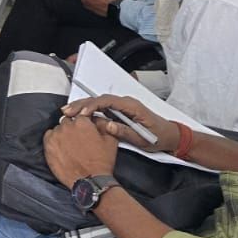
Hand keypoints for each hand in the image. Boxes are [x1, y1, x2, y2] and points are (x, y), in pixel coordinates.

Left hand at [43, 111, 119, 186]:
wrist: (90, 181)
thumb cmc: (101, 163)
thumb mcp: (111, 140)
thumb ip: (104, 124)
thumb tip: (98, 118)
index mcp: (82, 122)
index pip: (81, 114)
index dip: (84, 122)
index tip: (85, 128)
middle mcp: (67, 126)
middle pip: (68, 120)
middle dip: (73, 127)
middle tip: (79, 138)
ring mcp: (56, 135)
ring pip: (58, 128)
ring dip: (63, 133)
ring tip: (71, 145)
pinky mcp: (48, 146)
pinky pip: (49, 136)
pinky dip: (54, 139)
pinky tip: (62, 148)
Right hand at [60, 93, 178, 153]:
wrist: (170, 136)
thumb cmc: (159, 137)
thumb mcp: (143, 138)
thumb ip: (125, 132)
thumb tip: (107, 125)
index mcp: (132, 106)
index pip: (107, 101)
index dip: (93, 106)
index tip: (82, 114)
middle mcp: (125, 103)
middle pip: (100, 99)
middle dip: (82, 104)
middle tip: (67, 111)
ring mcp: (122, 106)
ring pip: (98, 103)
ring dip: (83, 106)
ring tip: (68, 112)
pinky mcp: (119, 112)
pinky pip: (102, 108)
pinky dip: (89, 111)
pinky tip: (79, 115)